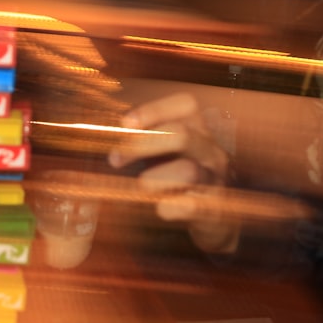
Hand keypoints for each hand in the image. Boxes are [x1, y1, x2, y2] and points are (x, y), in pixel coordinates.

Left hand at [108, 92, 238, 253]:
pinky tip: (160, 208)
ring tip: (142, 186)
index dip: (154, 110)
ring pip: (188, 171)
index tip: (125, 123)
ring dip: (154, 179)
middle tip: (115, 159)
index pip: (186, 105)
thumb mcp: (166, 151)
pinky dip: (168, 207)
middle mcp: (211, 151)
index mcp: (200, 130)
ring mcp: (216, 180)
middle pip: (182, 134)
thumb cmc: (178, 178)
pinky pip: (190, 206)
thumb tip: (106, 130)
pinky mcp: (214, 209)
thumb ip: (144, 137)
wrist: (213, 218)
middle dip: (142, 145)